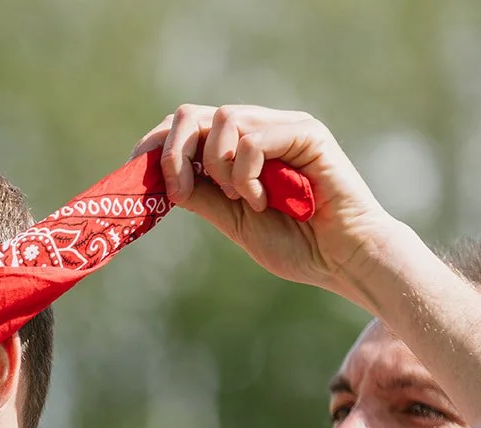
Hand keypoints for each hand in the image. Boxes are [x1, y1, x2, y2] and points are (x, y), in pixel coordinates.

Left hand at [132, 104, 402, 306]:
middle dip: (175, 151)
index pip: (188, 126)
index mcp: (240, 150)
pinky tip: (262, 200)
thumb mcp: (235, 221)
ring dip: (219, 168)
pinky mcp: (306, 132)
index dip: (157, 142)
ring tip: (243, 201)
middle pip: (196, 113)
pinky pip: (253, 138)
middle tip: (178, 191)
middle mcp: (260, 130)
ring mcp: (283, 127)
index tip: (136, 168)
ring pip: (223, 120)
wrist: (344, 260)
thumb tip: (162, 178)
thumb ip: (204, 196)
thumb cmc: (299, 246)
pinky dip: (247, 173)